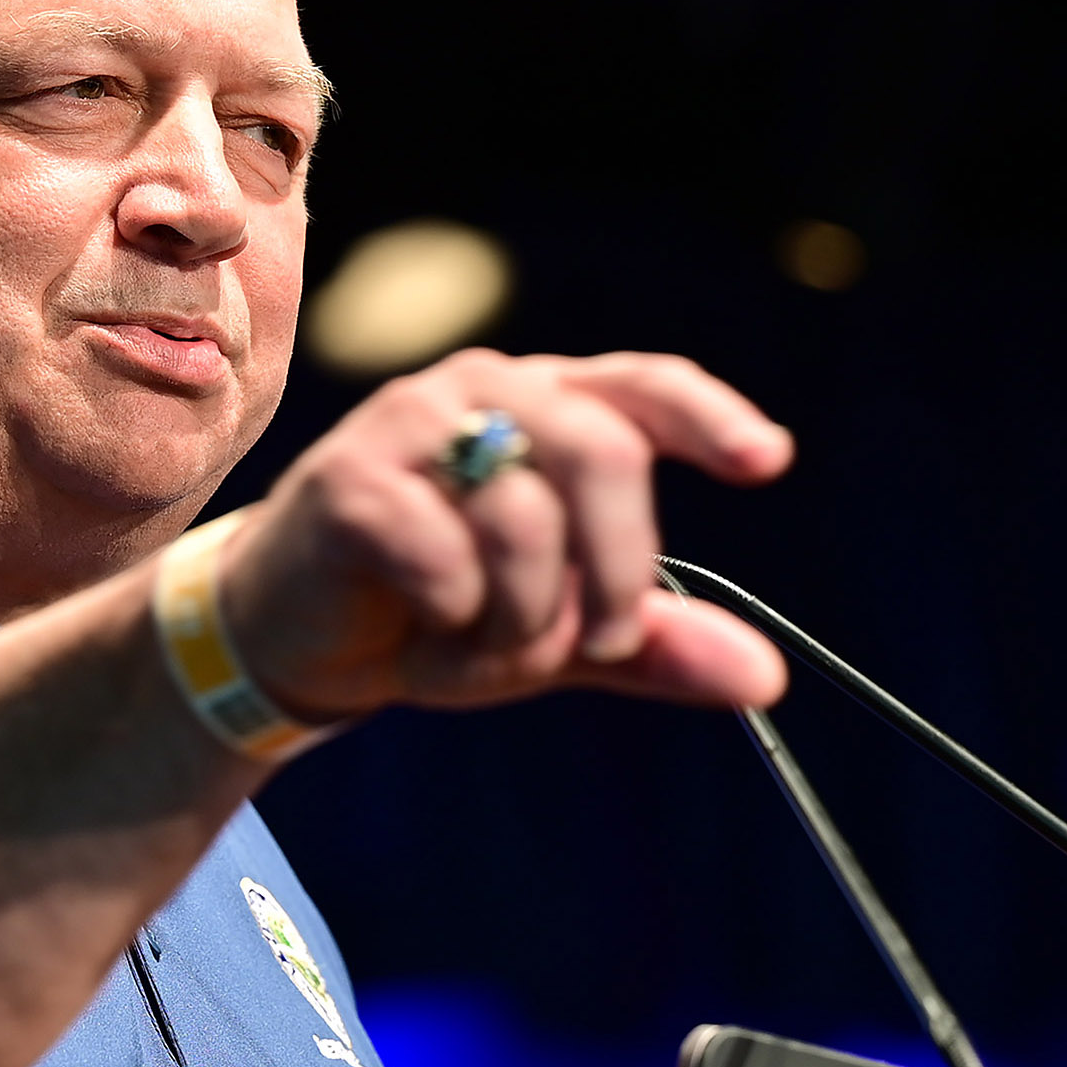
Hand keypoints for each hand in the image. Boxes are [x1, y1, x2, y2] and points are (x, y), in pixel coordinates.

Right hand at [217, 349, 794, 719]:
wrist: (298, 637)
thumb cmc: (440, 610)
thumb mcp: (562, 630)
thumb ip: (656, 643)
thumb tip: (766, 678)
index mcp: (552, 404)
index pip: (647, 389)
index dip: (711, 420)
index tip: (768, 464)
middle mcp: (488, 391)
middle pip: (604, 453)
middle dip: (621, 570)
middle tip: (603, 646)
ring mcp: (412, 424)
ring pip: (527, 520)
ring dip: (522, 619)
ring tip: (482, 642)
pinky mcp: (351, 480)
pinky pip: (445, 557)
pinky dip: (452, 621)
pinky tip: (424, 628)